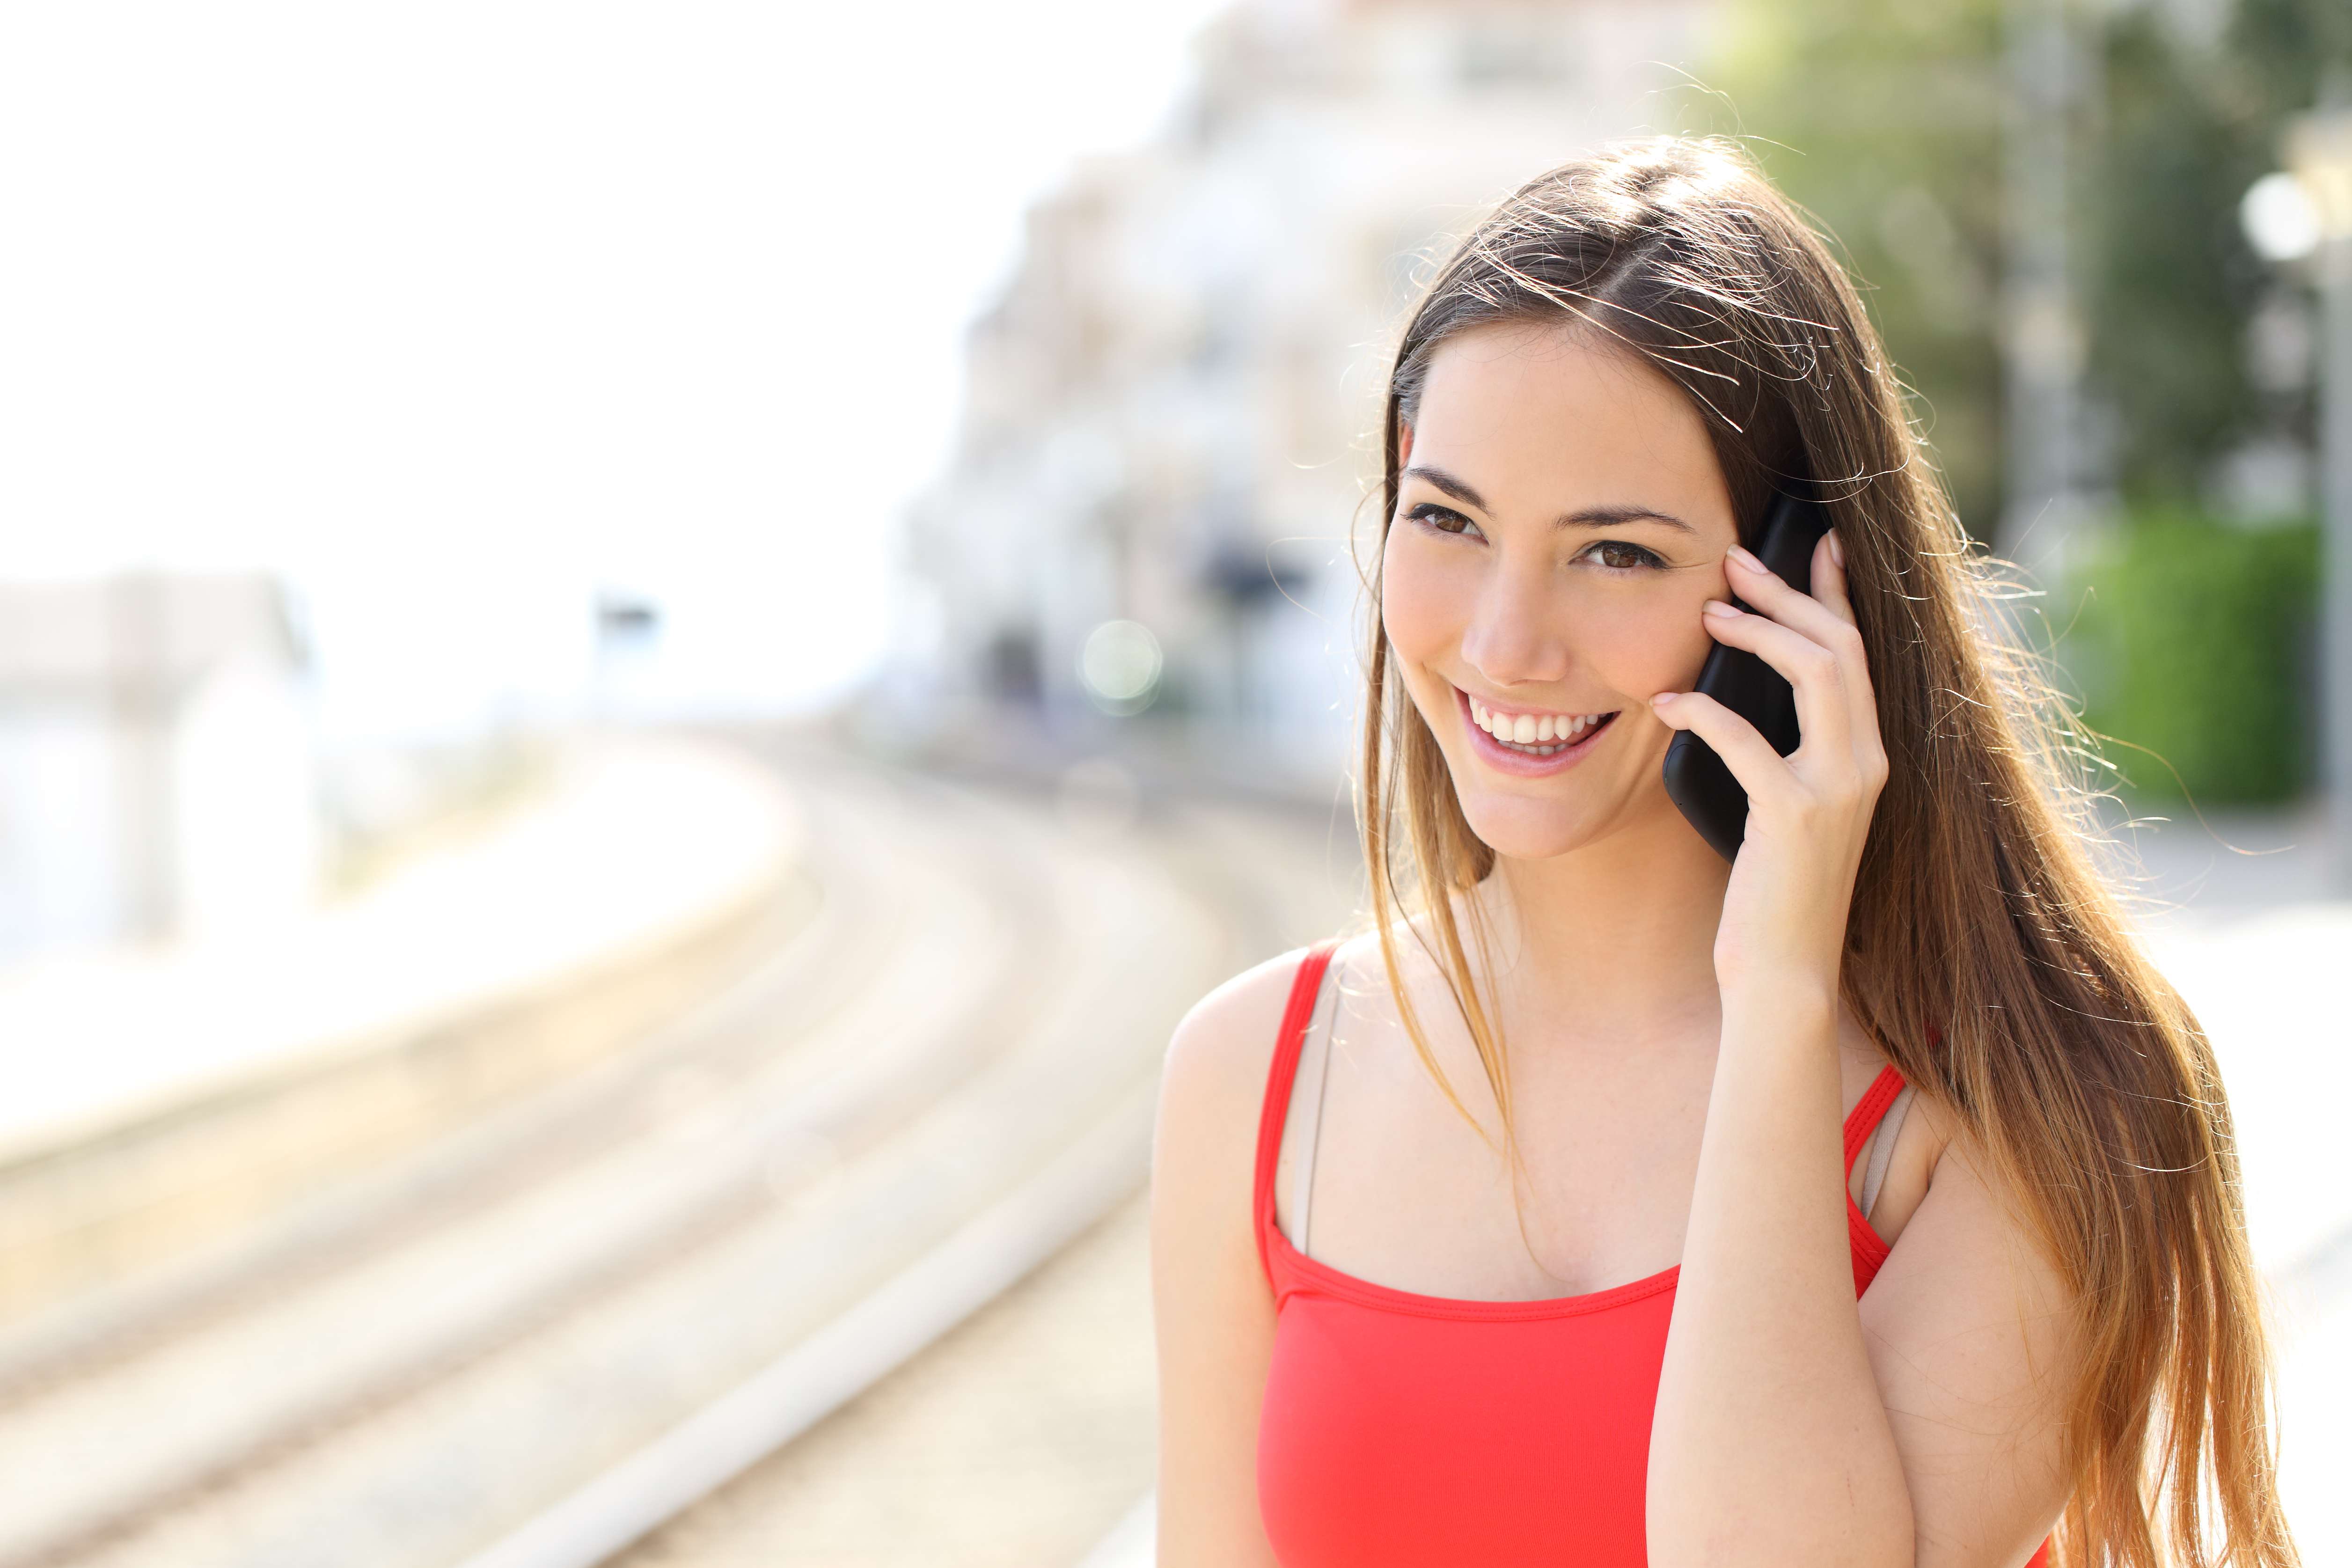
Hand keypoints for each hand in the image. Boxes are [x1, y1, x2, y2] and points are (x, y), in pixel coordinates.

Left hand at [1649, 530, 1887, 1000]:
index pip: (1860, 655)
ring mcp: (1836, 788)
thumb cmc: (1773, 892)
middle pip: (1840, 648)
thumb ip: (1784, 753)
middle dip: (1788, 595)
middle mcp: (1865, 765)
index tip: (1815, 544)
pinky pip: (1746, 739)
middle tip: (1734, 564)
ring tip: (1707, 614)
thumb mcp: (1786, 809)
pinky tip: (1666, 702)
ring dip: (1757, 634)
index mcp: (1867, 758)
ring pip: (1814, 674)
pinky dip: (1703, 710)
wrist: (1784, 971)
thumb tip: (1739, 692)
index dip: (1837, 593)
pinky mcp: (1793, 815)